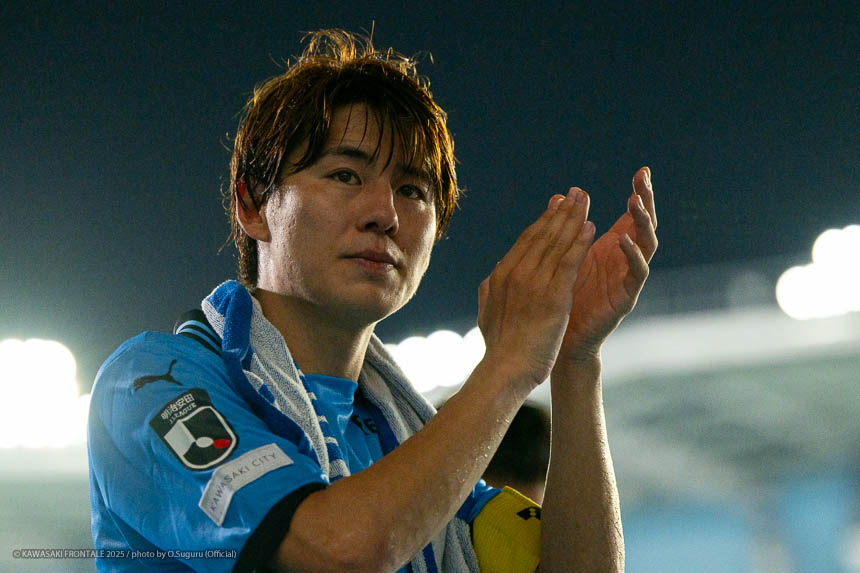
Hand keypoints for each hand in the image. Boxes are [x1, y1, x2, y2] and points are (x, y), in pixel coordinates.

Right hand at [477, 187, 595, 388]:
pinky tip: (592, 227)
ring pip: (557, 243)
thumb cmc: (499, 348)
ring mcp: (534, 283)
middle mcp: (516, 272)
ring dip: (573, 219)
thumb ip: (489, 292)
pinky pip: (570, 262)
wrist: (505, 369)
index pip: (526, 241)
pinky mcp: (553, 296)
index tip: (555, 206)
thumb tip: (491, 276)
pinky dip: (580, 242)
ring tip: (586, 201)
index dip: (543, 221)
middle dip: (560, 212)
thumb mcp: (487, 314)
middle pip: (542, 235)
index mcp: (501, 275)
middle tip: (575, 193)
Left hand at [557, 167, 657, 364]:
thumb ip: (570, 227)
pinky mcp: (627, 297)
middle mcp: (626, 260)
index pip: (632, 215)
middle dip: (646, 201)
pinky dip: (632, 256)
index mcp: (614, 247)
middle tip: (644, 180)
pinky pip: (636, 274)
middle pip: (644, 225)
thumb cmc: (565, 296)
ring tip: (634, 202)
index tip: (643, 170)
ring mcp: (629, 278)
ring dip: (642, 223)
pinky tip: (624, 240)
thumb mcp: (567, 254)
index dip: (640, 193)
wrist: (563, 338)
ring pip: (647, 245)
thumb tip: (562, 194)